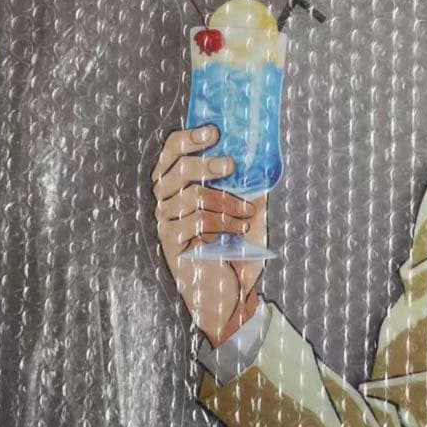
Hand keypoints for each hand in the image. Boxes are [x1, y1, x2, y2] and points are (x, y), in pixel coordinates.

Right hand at [152, 124, 266, 346]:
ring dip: (227, 200)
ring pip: (193, 195)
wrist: (231, 295)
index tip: (214, 131)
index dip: (188, 139)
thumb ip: (247, 185)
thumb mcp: (246, 210)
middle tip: (231, 165)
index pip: (170, 153)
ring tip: (247, 211)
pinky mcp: (172, 244)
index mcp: (177, 186)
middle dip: (208, 163)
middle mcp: (165, 202)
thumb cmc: (236, 251)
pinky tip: (239, 228)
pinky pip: (196, 219)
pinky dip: (224, 220)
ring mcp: (166, 223)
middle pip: (179, 170)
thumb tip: (260, 157)